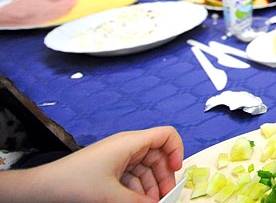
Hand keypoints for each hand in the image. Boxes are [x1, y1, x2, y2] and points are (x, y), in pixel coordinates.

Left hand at [4, 126, 182, 202]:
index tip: (176, 171)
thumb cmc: (76, 183)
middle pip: (158, 155)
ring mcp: (118, 157)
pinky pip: (132, 176)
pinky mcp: (110, 168)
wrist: (43, 188)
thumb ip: (138, 202)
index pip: (166, 135)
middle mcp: (127, 146)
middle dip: (163, 177)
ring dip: (150, 186)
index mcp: (130, 143)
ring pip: (145, 168)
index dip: (177, 150)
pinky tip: (136, 202)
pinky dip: (137, 189)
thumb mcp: (111, 196)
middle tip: (164, 198)